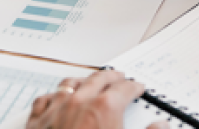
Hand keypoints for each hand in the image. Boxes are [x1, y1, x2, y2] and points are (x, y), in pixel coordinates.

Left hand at [26, 71, 168, 128]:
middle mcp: (79, 103)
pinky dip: (54, 96)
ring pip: (71, 83)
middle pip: (99, 78)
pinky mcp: (37, 124)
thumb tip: (161, 126)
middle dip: (112, 76)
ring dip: (84, 80)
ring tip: (91, 80)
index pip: (125, 88)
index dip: (134, 87)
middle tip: (119, 77)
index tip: (137, 87)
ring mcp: (56, 110)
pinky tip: (57, 97)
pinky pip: (45, 100)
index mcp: (103, 108)